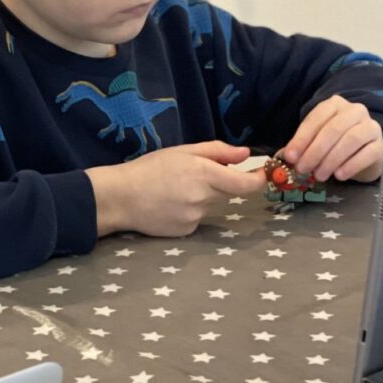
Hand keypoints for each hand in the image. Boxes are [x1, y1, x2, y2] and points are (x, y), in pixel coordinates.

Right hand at [87, 141, 264, 237]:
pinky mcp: (186, 231)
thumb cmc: (149, 168)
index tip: (262, 175)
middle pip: (228, 192)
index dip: (257, 181)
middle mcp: (202, 198)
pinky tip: (170, 204)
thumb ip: (217, 152)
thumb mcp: (182, 151)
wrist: (120, 198)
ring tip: (175, 190)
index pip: (244, 184)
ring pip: (212, 205)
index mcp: (203, 174)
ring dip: (203, 197)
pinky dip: (191, 210)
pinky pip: (198, 218)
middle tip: (196, 174)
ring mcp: (195, 217)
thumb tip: (245, 155)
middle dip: (222, 183)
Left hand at [284, 95, 382, 182]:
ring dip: (331, 159)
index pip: (317, 117)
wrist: (365, 154)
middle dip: (315, 151)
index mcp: (335, 104)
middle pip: (334, 129)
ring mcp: (371, 126)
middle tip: (303, 169)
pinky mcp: (381, 145)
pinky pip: (368, 153)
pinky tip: (339, 176)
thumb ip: (303, 146)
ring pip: (351, 139)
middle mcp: (355, 111)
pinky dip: (351, 165)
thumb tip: (287, 157)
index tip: (290, 156)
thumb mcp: (317, 141)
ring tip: (319, 175)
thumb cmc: (336, 144)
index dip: (302, 138)